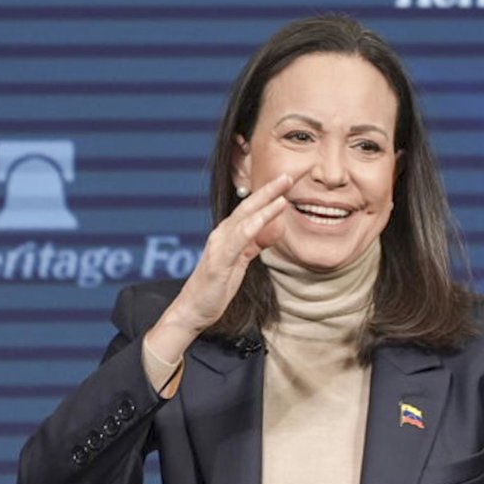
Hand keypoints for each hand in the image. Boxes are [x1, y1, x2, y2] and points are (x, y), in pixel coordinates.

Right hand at [144, 173, 291, 362]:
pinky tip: (273, 210)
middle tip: (290, 173)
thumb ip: (255, 244)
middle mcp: (222, 233)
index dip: (269, 194)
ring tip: (284, 185)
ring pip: (246, 215)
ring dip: (267, 199)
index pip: (251, 209)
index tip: (287, 181)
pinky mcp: (221, 259)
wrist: (193, 309)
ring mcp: (220, 245)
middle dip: (270, 188)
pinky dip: (259, 221)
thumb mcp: (240, 262)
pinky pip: (242, 236)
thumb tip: (273, 229)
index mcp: (228, 234)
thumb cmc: (216, 287)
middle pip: (249, 205)